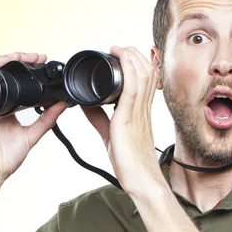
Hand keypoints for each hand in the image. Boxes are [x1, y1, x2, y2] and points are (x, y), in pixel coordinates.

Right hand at [0, 51, 67, 189]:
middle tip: (36, 56)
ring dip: (4, 61)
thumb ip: (47, 120)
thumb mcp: (32, 136)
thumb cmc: (6, 158)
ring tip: (19, 56)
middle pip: (5, 73)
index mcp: (10, 108)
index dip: (28, 69)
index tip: (43, 60)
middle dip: (19, 59)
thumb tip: (63, 104)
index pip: (18, 82)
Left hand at [80, 45, 161, 195]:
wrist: (142, 182)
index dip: (135, 63)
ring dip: (131, 56)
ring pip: (143, 74)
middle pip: (147, 71)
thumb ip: (99, 118)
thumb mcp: (111, 135)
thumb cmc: (131, 165)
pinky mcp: (130, 119)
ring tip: (118, 49)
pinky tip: (121, 58)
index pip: (144, 80)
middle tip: (117, 49)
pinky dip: (129, 68)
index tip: (120, 55)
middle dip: (133, 54)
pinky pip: (134, 87)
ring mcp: (139, 113)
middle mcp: (142, 109)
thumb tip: (85, 103)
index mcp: (139, 112)